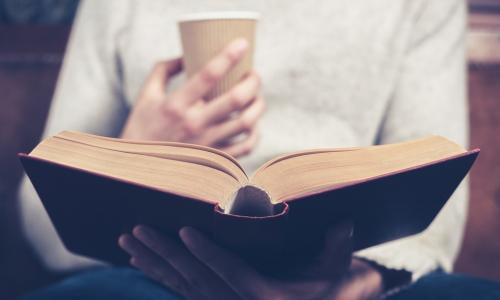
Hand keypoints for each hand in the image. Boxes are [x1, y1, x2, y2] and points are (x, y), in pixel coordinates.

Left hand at [118, 223, 381, 299]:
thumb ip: (336, 248)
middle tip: (137, 229)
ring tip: (128, 241)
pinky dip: (159, 275)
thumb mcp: (334, 271)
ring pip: (181, 285)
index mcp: (266, 298)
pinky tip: (139, 261)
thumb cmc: (324, 290)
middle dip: (165, 253)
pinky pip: (181, 291)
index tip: (185, 230)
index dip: (209, 253)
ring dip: (153, 262)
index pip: (232, 272)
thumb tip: (345, 222)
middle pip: (196, 277)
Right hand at [121, 38, 264, 157]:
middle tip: (254, 74)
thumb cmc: (143, 128)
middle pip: (236, 98)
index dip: (228, 56)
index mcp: (175, 104)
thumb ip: (163, 70)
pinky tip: (252, 124)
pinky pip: (246, 147)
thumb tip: (186, 54)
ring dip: (258, 105)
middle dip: (253, 81)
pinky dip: (255, 133)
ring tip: (257, 97)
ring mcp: (207, 144)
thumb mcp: (146, 95)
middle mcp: (194, 124)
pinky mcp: (215, 159)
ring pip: (246, 122)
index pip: (207, 75)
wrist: (139, 168)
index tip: (242, 43)